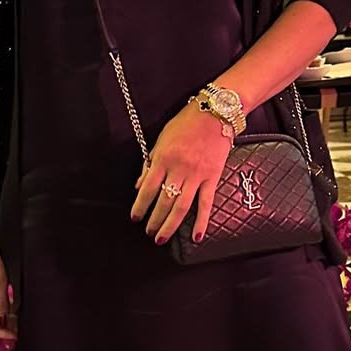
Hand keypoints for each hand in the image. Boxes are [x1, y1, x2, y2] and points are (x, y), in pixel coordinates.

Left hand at [130, 103, 232, 246]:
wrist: (215, 112)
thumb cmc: (186, 122)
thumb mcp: (162, 138)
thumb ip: (151, 162)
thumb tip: (140, 184)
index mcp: (163, 157)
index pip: (148, 188)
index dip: (140, 205)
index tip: (135, 217)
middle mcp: (179, 168)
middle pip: (164, 201)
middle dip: (154, 220)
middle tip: (149, 233)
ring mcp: (196, 174)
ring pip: (181, 206)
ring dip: (170, 225)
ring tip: (162, 238)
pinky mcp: (212, 177)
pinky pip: (206, 203)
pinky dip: (202, 222)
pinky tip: (196, 236)